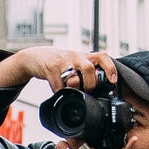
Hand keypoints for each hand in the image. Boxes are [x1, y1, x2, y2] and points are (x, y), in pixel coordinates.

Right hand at [0, 45, 119, 94]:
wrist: (36, 56)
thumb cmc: (59, 62)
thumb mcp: (75, 62)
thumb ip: (87, 72)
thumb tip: (101, 88)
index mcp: (84, 56)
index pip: (102, 57)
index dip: (110, 68)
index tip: (112, 81)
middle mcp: (75, 57)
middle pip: (89, 69)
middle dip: (90, 84)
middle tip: (87, 91)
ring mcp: (62, 62)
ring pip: (73, 78)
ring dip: (74, 89)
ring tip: (72, 92)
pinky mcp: (50, 68)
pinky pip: (58, 85)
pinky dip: (60, 92)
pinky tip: (59, 92)